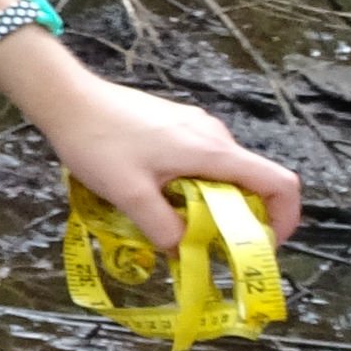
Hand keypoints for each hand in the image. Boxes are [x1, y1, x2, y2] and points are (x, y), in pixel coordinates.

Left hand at [8, 46, 303, 250]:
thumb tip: (185, 253)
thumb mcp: (129, 195)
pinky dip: (194, 188)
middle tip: (211, 247)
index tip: (262, 247)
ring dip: (212, 205)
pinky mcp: (174, 125)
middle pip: (252, 183)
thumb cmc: (97, 142)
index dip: (285, 220)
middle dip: (241, 221)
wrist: (65, 97)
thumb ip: (164, 229)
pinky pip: (200, 163)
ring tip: (178, 227)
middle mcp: (214, 135)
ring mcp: (194, 127)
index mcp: (214, 151)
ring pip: (222, 174)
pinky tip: (158, 199)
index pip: (280, 184)